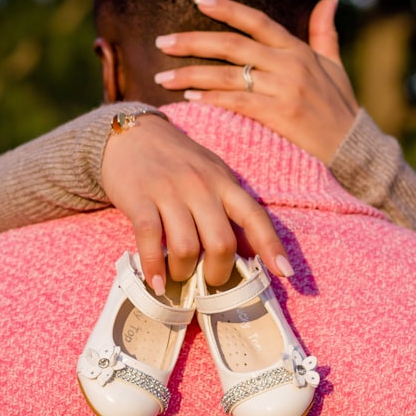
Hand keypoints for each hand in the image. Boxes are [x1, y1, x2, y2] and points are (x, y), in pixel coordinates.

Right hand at [100, 113, 293, 289]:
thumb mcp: (211, 175)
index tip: (284, 273)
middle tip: (208, 281)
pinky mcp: (140, 198)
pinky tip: (155, 282)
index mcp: (224, 182)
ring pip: (186, 247)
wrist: (131, 134)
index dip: (271, 246)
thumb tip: (250, 252)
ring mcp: (169, 192)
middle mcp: (201, 186)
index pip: (255, 216)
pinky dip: (154, 267)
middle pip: (221, 243)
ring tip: (178, 277)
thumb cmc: (176, 161)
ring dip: (184, 272)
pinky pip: (150, 240)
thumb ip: (229, 208)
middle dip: (217, 273)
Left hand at [152, 0, 358, 164]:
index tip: (198, 0)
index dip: (227, 8)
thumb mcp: (334, 65)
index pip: (257, 21)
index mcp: (298, 49)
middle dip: (193, 42)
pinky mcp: (280, 115)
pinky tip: (190, 99)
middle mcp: (290, 64)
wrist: (354, 148)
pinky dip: (213, 100)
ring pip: (229, 76)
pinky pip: (239, 103)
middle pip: (233, 45)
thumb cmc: (340, 107)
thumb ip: (324, 32)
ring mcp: (285, 90)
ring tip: (162, 78)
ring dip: (192, 76)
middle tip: (162, 42)